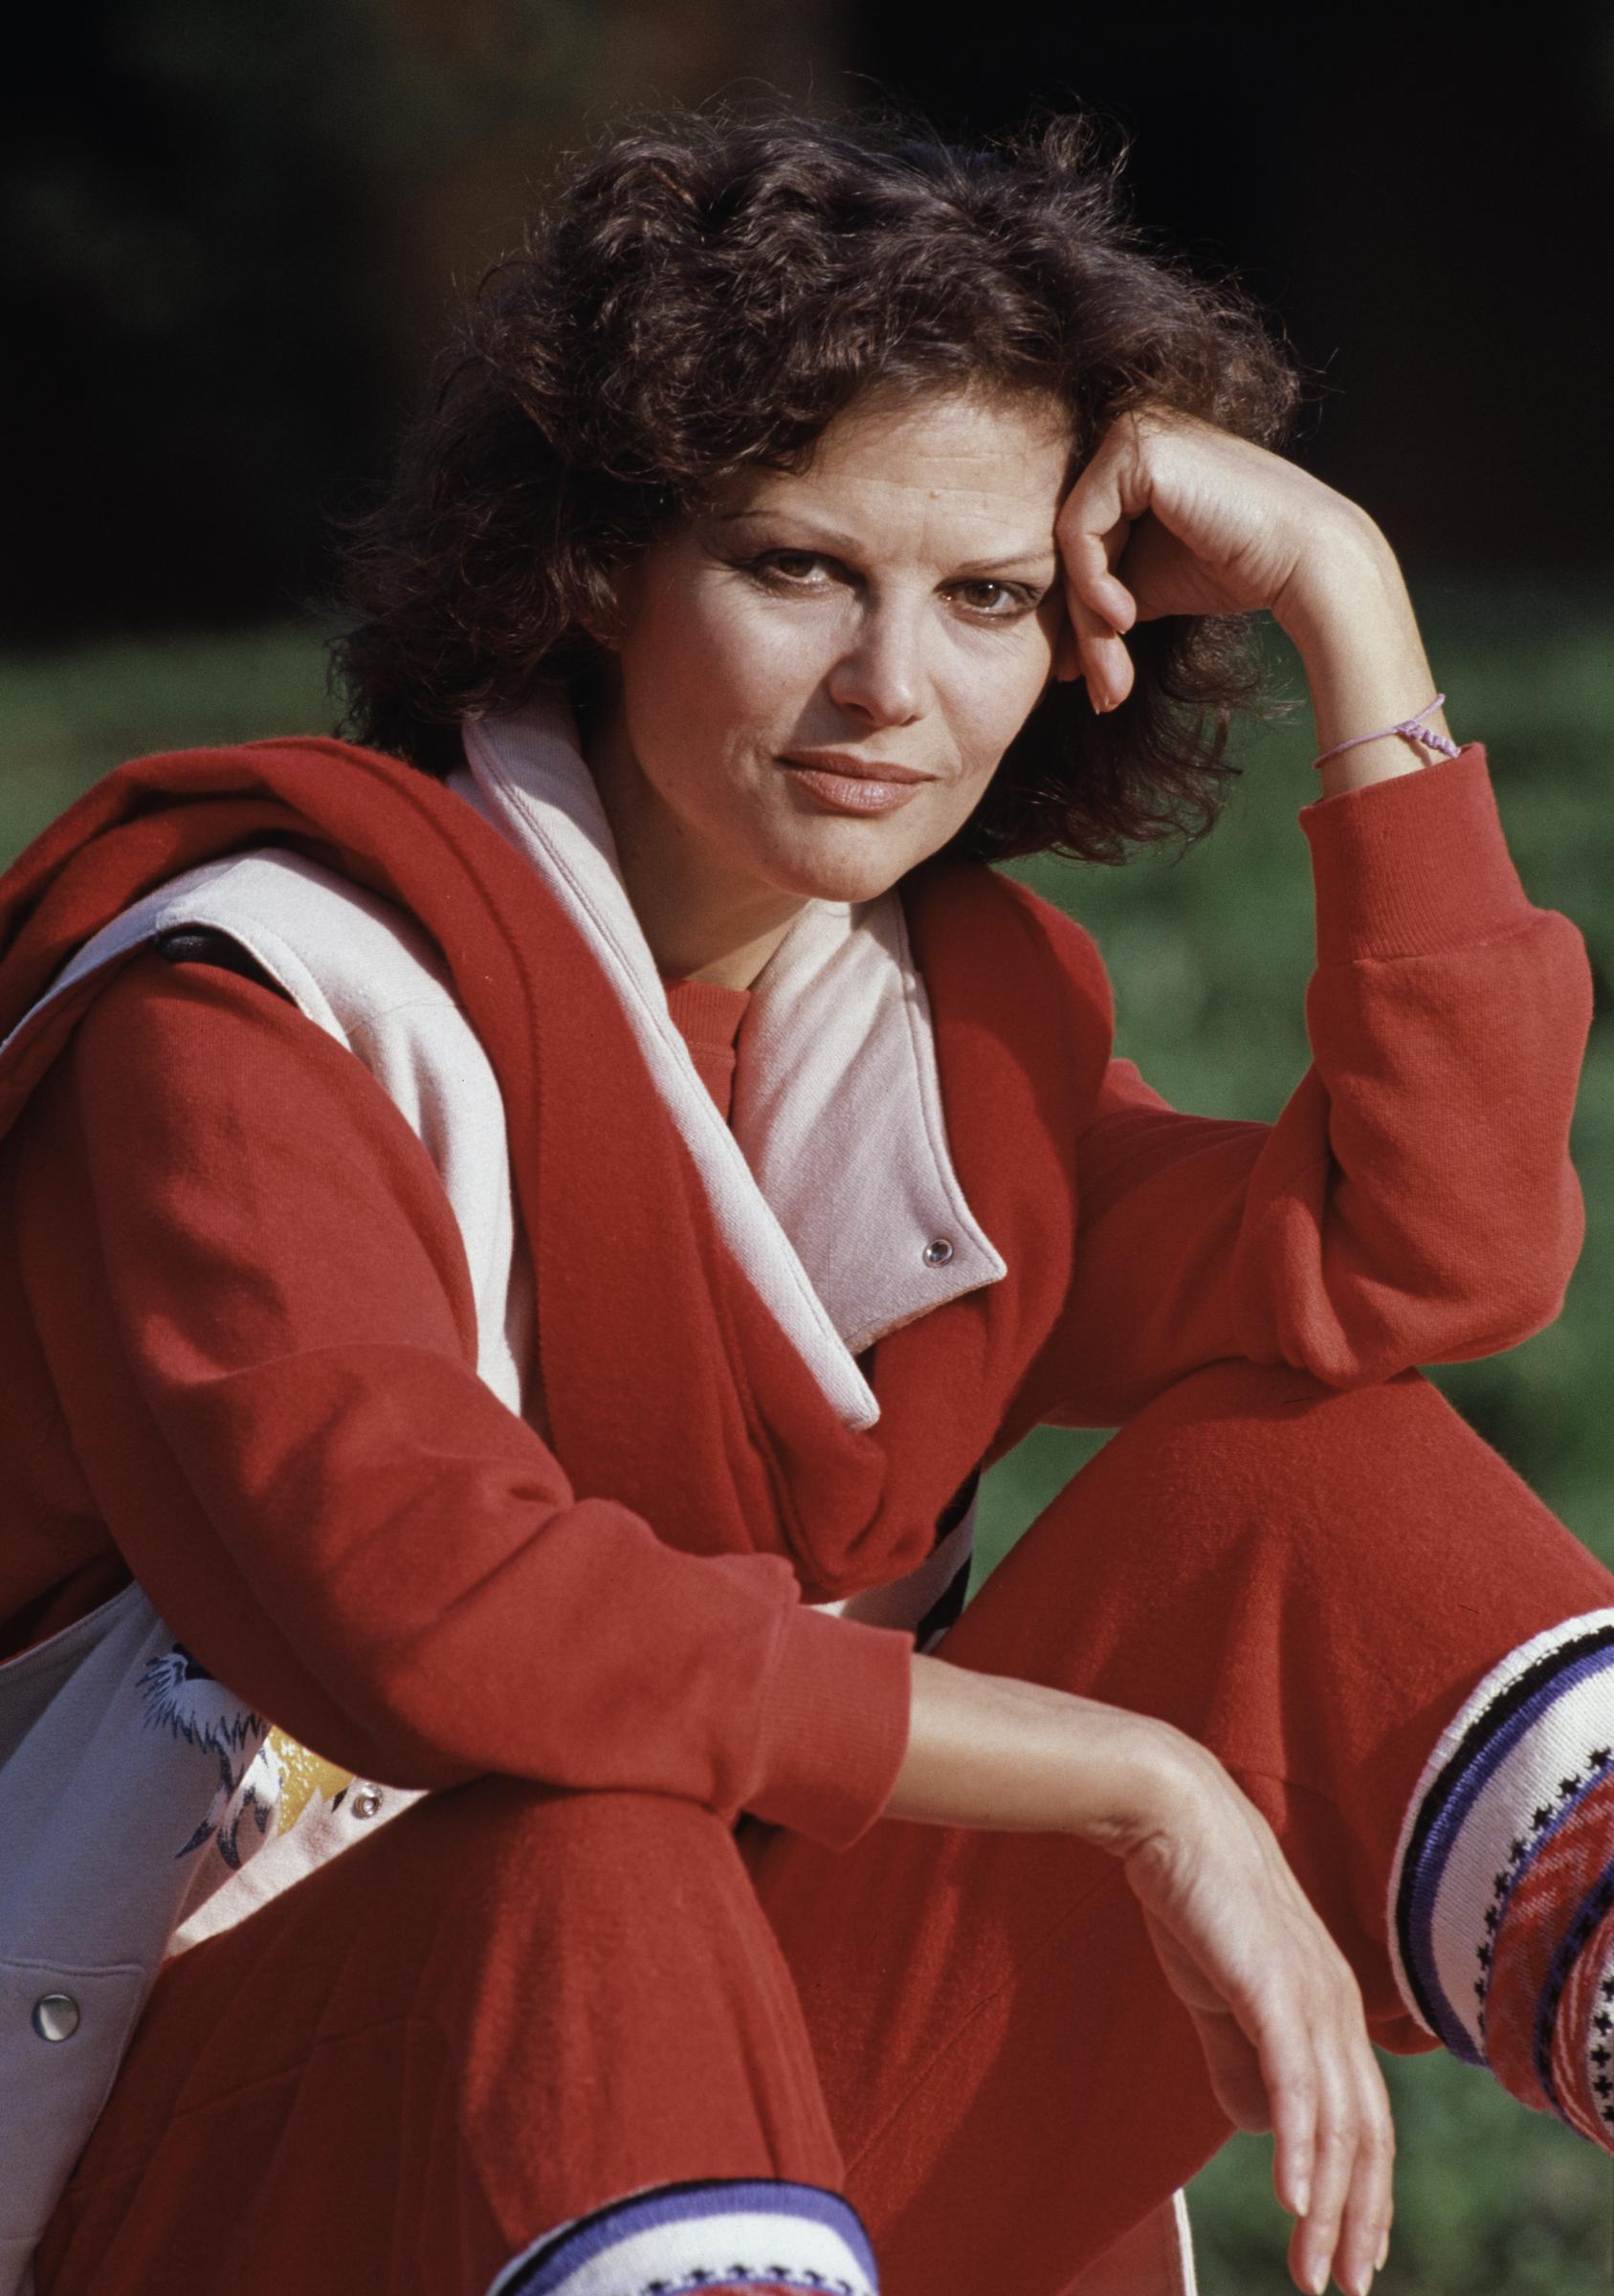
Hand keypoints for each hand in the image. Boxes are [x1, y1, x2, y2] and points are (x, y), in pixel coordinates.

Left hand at [1051, 406, 1379, 712]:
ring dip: (1089, 621)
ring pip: (1071, 545)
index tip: (1092, 677)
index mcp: (1130, 458)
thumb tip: (1057, 656)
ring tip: (1114, 672)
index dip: (1082, 615)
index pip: (1080, 541)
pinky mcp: (1134, 450)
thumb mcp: (1147, 582)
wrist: (1304, 561)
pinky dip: (1093, 584)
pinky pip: (1079, 532)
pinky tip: (1124, 616)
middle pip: (1072, 545)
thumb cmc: (1238, 568)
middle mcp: (1126, 432)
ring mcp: (1130, 433)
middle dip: (1085, 629)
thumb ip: (1100, 594)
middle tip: (1103, 692)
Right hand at [1121, 1736, 1394, 2295]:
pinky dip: (1301, 2149)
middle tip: (1341, 2285)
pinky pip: (1297, 2085)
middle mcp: (1337, 2007)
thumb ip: (1241, 2054)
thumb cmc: (1193, 1897)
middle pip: (1366, 2135)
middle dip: (1358, 2219)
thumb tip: (1262, 2124)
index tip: (1352, 2253)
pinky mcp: (1273, 1987)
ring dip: (1330, 2204)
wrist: (1171, 1817)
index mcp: (1330, 2008)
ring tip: (1315, 2267)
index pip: (1364, 2120)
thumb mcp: (1220, 1991)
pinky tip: (1297, 2200)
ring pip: (1337, 2123)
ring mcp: (1310, 1996)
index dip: (1364, 2192)